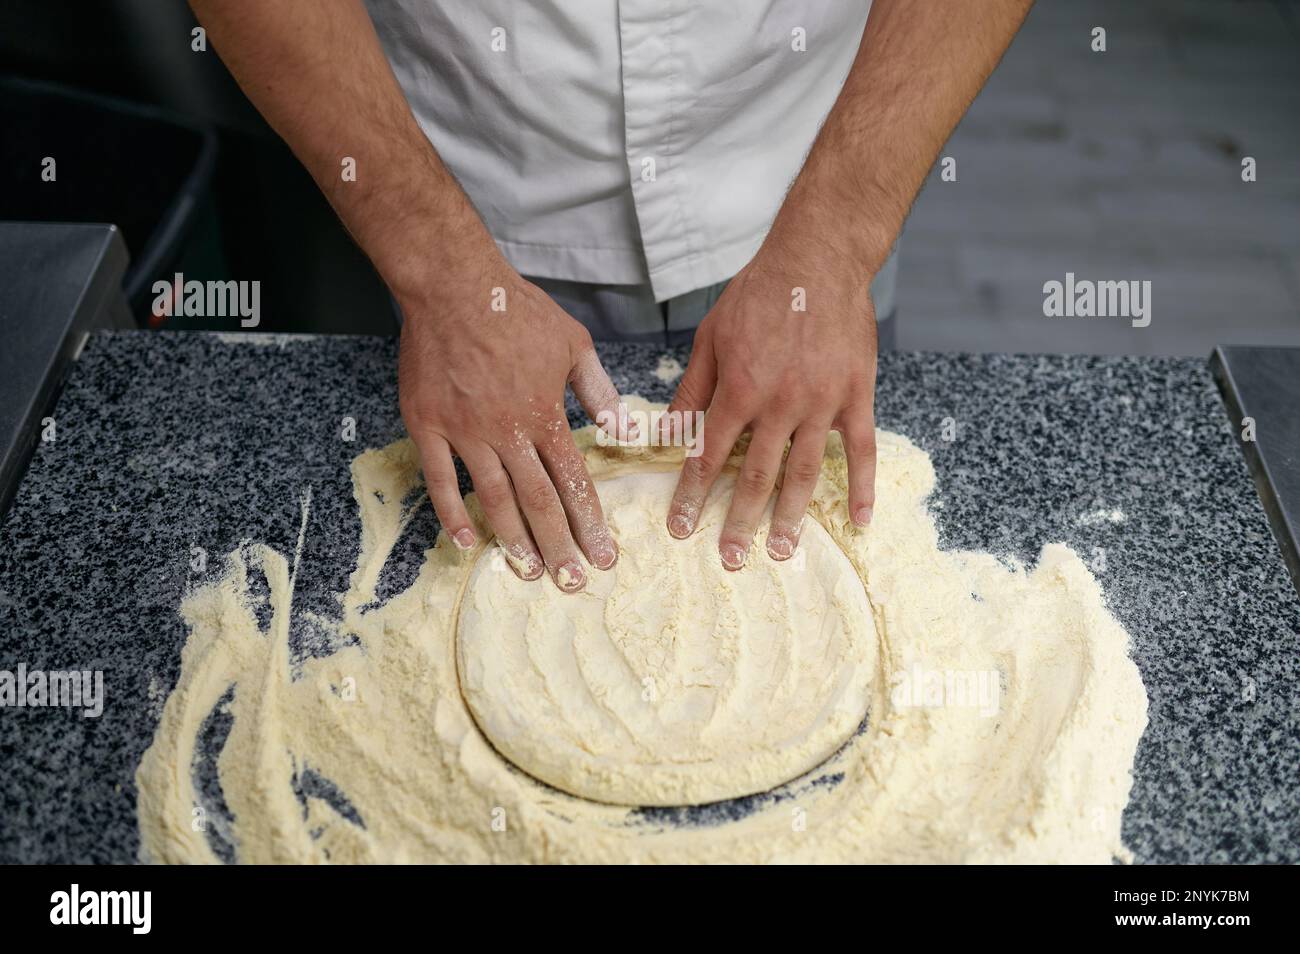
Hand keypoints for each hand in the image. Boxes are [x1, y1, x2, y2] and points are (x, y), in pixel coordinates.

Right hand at [398, 257, 631, 591]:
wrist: (452, 285)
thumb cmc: (516, 310)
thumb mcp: (574, 343)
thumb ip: (599, 392)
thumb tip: (624, 430)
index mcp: (544, 413)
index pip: (573, 481)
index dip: (590, 522)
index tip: (603, 555)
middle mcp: (506, 430)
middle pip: (537, 501)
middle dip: (559, 546)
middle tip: (572, 582)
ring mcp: (464, 431)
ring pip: (492, 498)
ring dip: (513, 540)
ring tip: (530, 573)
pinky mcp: (427, 425)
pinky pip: (438, 480)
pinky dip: (451, 514)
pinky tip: (467, 543)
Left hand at [663, 247, 877, 567]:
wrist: (819, 259)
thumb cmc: (758, 296)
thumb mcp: (710, 338)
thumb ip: (691, 391)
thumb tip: (664, 435)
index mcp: (739, 389)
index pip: (708, 455)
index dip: (692, 495)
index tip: (682, 529)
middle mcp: (779, 403)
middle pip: (756, 476)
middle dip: (739, 522)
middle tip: (730, 560)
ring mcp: (822, 403)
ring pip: (804, 473)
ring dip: (790, 518)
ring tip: (780, 552)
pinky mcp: (856, 396)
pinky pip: (860, 450)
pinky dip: (861, 487)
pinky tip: (860, 520)